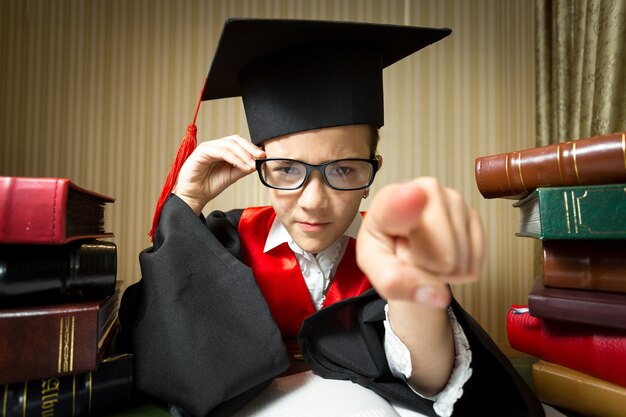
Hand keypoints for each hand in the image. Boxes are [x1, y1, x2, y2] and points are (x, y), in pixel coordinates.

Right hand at [174, 135, 265, 213]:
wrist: (194, 196)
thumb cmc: (209, 186)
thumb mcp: (232, 176)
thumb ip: (243, 168)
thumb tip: (257, 162)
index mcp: (222, 150)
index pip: (239, 143)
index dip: (252, 148)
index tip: (264, 156)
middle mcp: (215, 146)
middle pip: (236, 140)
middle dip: (250, 148)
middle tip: (261, 157)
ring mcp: (207, 147)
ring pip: (229, 144)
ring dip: (243, 154)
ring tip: (252, 164)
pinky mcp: (201, 152)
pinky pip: (220, 152)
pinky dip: (234, 158)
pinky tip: (242, 165)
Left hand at [356, 177, 483, 307]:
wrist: (404, 240)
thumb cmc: (386, 249)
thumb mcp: (377, 267)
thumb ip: (395, 282)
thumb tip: (438, 295)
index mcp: (388, 201)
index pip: (399, 201)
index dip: (408, 201)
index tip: (416, 196)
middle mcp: (424, 189)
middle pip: (441, 251)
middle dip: (429, 267)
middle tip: (412, 255)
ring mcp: (454, 199)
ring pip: (460, 259)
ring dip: (444, 270)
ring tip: (426, 255)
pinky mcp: (473, 214)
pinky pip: (474, 262)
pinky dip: (460, 270)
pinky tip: (444, 256)